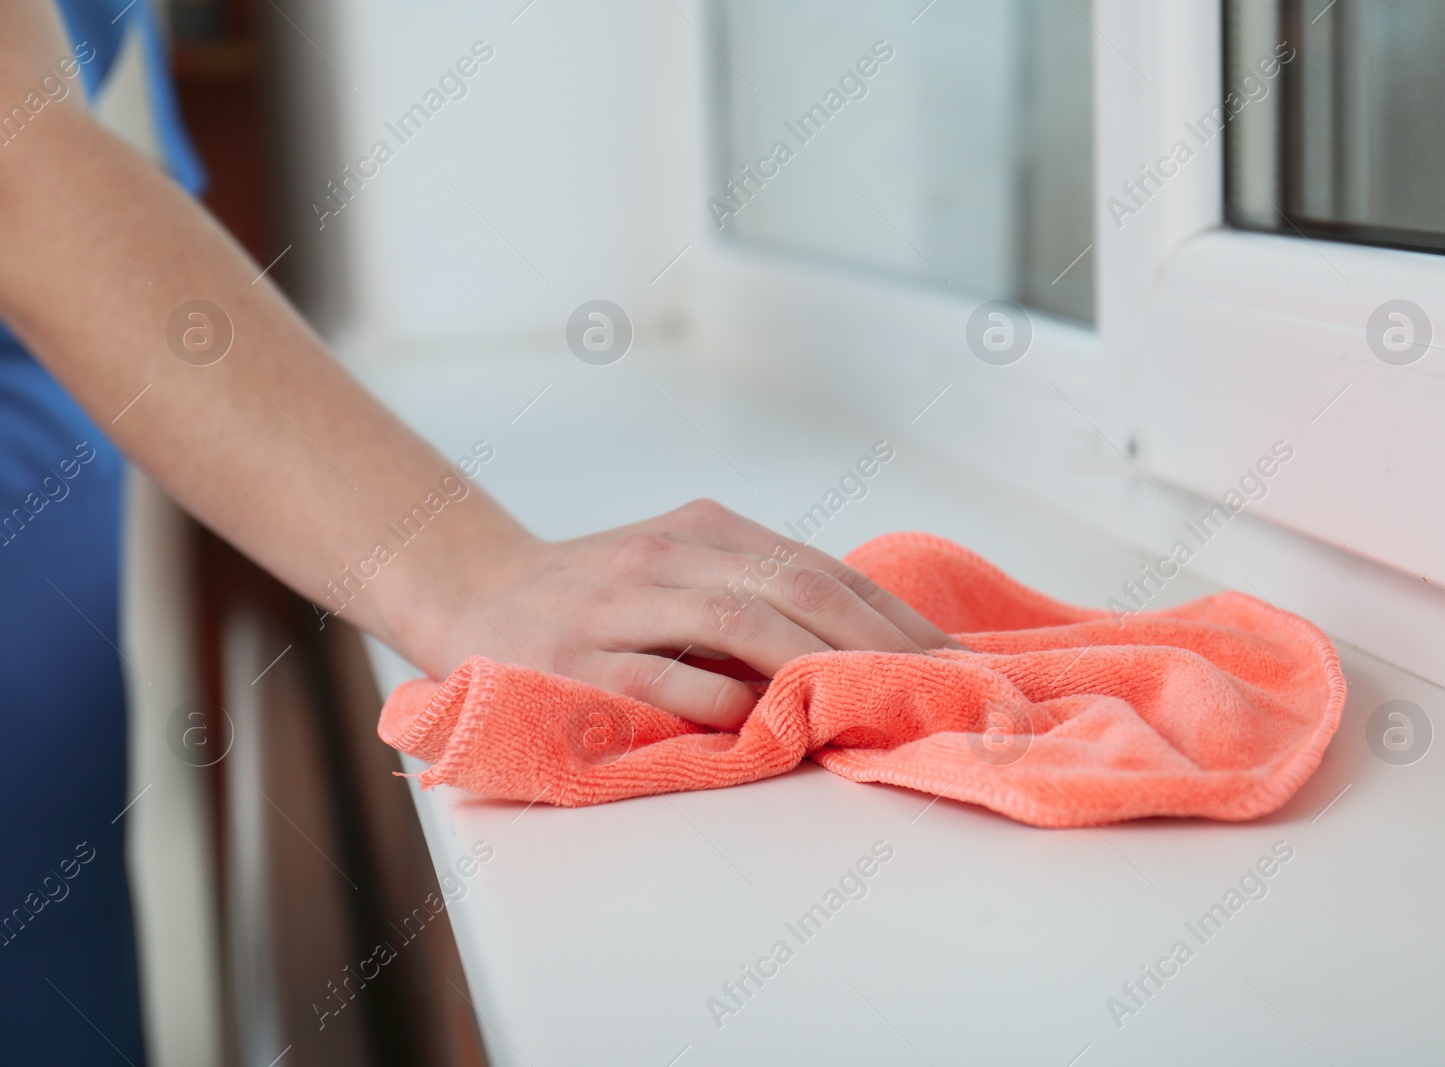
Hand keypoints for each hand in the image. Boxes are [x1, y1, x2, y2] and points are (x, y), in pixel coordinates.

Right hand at [407, 499, 962, 729]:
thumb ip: (755, 594)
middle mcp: (668, 557)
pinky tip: (761, 717)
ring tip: (873, 697)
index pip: (818, 569)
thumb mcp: (680, 572)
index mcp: (705, 531)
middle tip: (936, 685)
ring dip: (813, 660)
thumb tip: (869, 643)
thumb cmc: (596, 597)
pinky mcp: (574, 659)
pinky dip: (715, 695)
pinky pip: (658, 676)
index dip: (891, 614)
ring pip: (735, 618)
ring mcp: (618, 605)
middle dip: (875, 636)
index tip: (953, 658)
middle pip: (793, 587)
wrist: (471, 592)